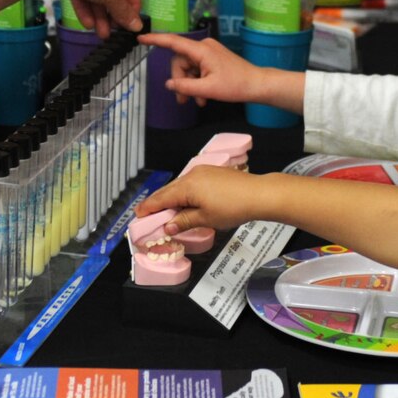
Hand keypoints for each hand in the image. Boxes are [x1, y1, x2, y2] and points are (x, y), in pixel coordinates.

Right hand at [138, 33, 260, 106]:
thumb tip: (168, 85)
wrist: (257, 85)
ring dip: (190, 85)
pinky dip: (197, 83)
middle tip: (184, 100)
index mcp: (201, 50)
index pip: (173, 42)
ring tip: (197, 102)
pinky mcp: (212, 59)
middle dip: (180, 81)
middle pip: (179, 62)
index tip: (140, 38)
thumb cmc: (236, 85)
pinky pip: (197, 70)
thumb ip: (185, 86)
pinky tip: (203, 98)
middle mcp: (203, 47)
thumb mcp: (208, 89)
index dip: (155, 40)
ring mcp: (208, 53)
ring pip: (188, 68)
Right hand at [143, 164, 258, 233]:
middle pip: (168, 190)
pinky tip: (185, 202)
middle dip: (157, 203)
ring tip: (165, 211)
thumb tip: (167, 226)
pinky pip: (191, 183)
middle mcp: (192, 175)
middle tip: (147, 215)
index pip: (161, 198)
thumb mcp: (205, 219)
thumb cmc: (233, 207)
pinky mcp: (212, 172)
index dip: (148, 208)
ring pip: (180, 186)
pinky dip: (184, 193)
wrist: (259, 194)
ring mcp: (203, 171)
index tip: (138, 215)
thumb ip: (183, 221)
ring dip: (171, 198)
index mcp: (187, 186)